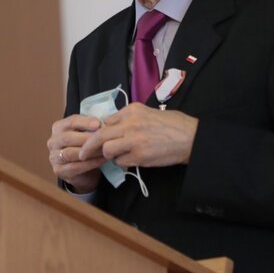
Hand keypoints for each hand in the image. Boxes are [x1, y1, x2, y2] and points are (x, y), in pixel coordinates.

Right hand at [47, 114, 106, 193]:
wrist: (84, 170)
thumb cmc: (86, 147)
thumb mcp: (88, 133)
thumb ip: (91, 127)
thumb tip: (101, 125)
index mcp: (58, 127)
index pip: (70, 122)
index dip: (85, 122)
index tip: (99, 124)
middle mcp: (53, 141)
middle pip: (68, 138)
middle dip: (87, 139)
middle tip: (103, 140)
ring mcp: (54, 157)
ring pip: (70, 153)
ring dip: (90, 152)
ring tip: (104, 150)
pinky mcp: (58, 170)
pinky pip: (74, 167)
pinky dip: (90, 163)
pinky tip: (102, 160)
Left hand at [78, 103, 197, 167]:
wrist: (191, 137)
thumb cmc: (173, 124)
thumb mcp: (148, 112)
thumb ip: (130, 118)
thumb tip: (112, 127)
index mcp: (132, 110)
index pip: (106, 121)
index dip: (99, 131)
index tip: (96, 138)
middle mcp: (130, 123)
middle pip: (99, 135)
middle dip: (89, 145)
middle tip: (83, 152)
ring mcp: (134, 140)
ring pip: (107, 149)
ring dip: (108, 155)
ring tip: (115, 156)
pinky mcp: (140, 155)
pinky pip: (121, 161)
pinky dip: (122, 162)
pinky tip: (130, 160)